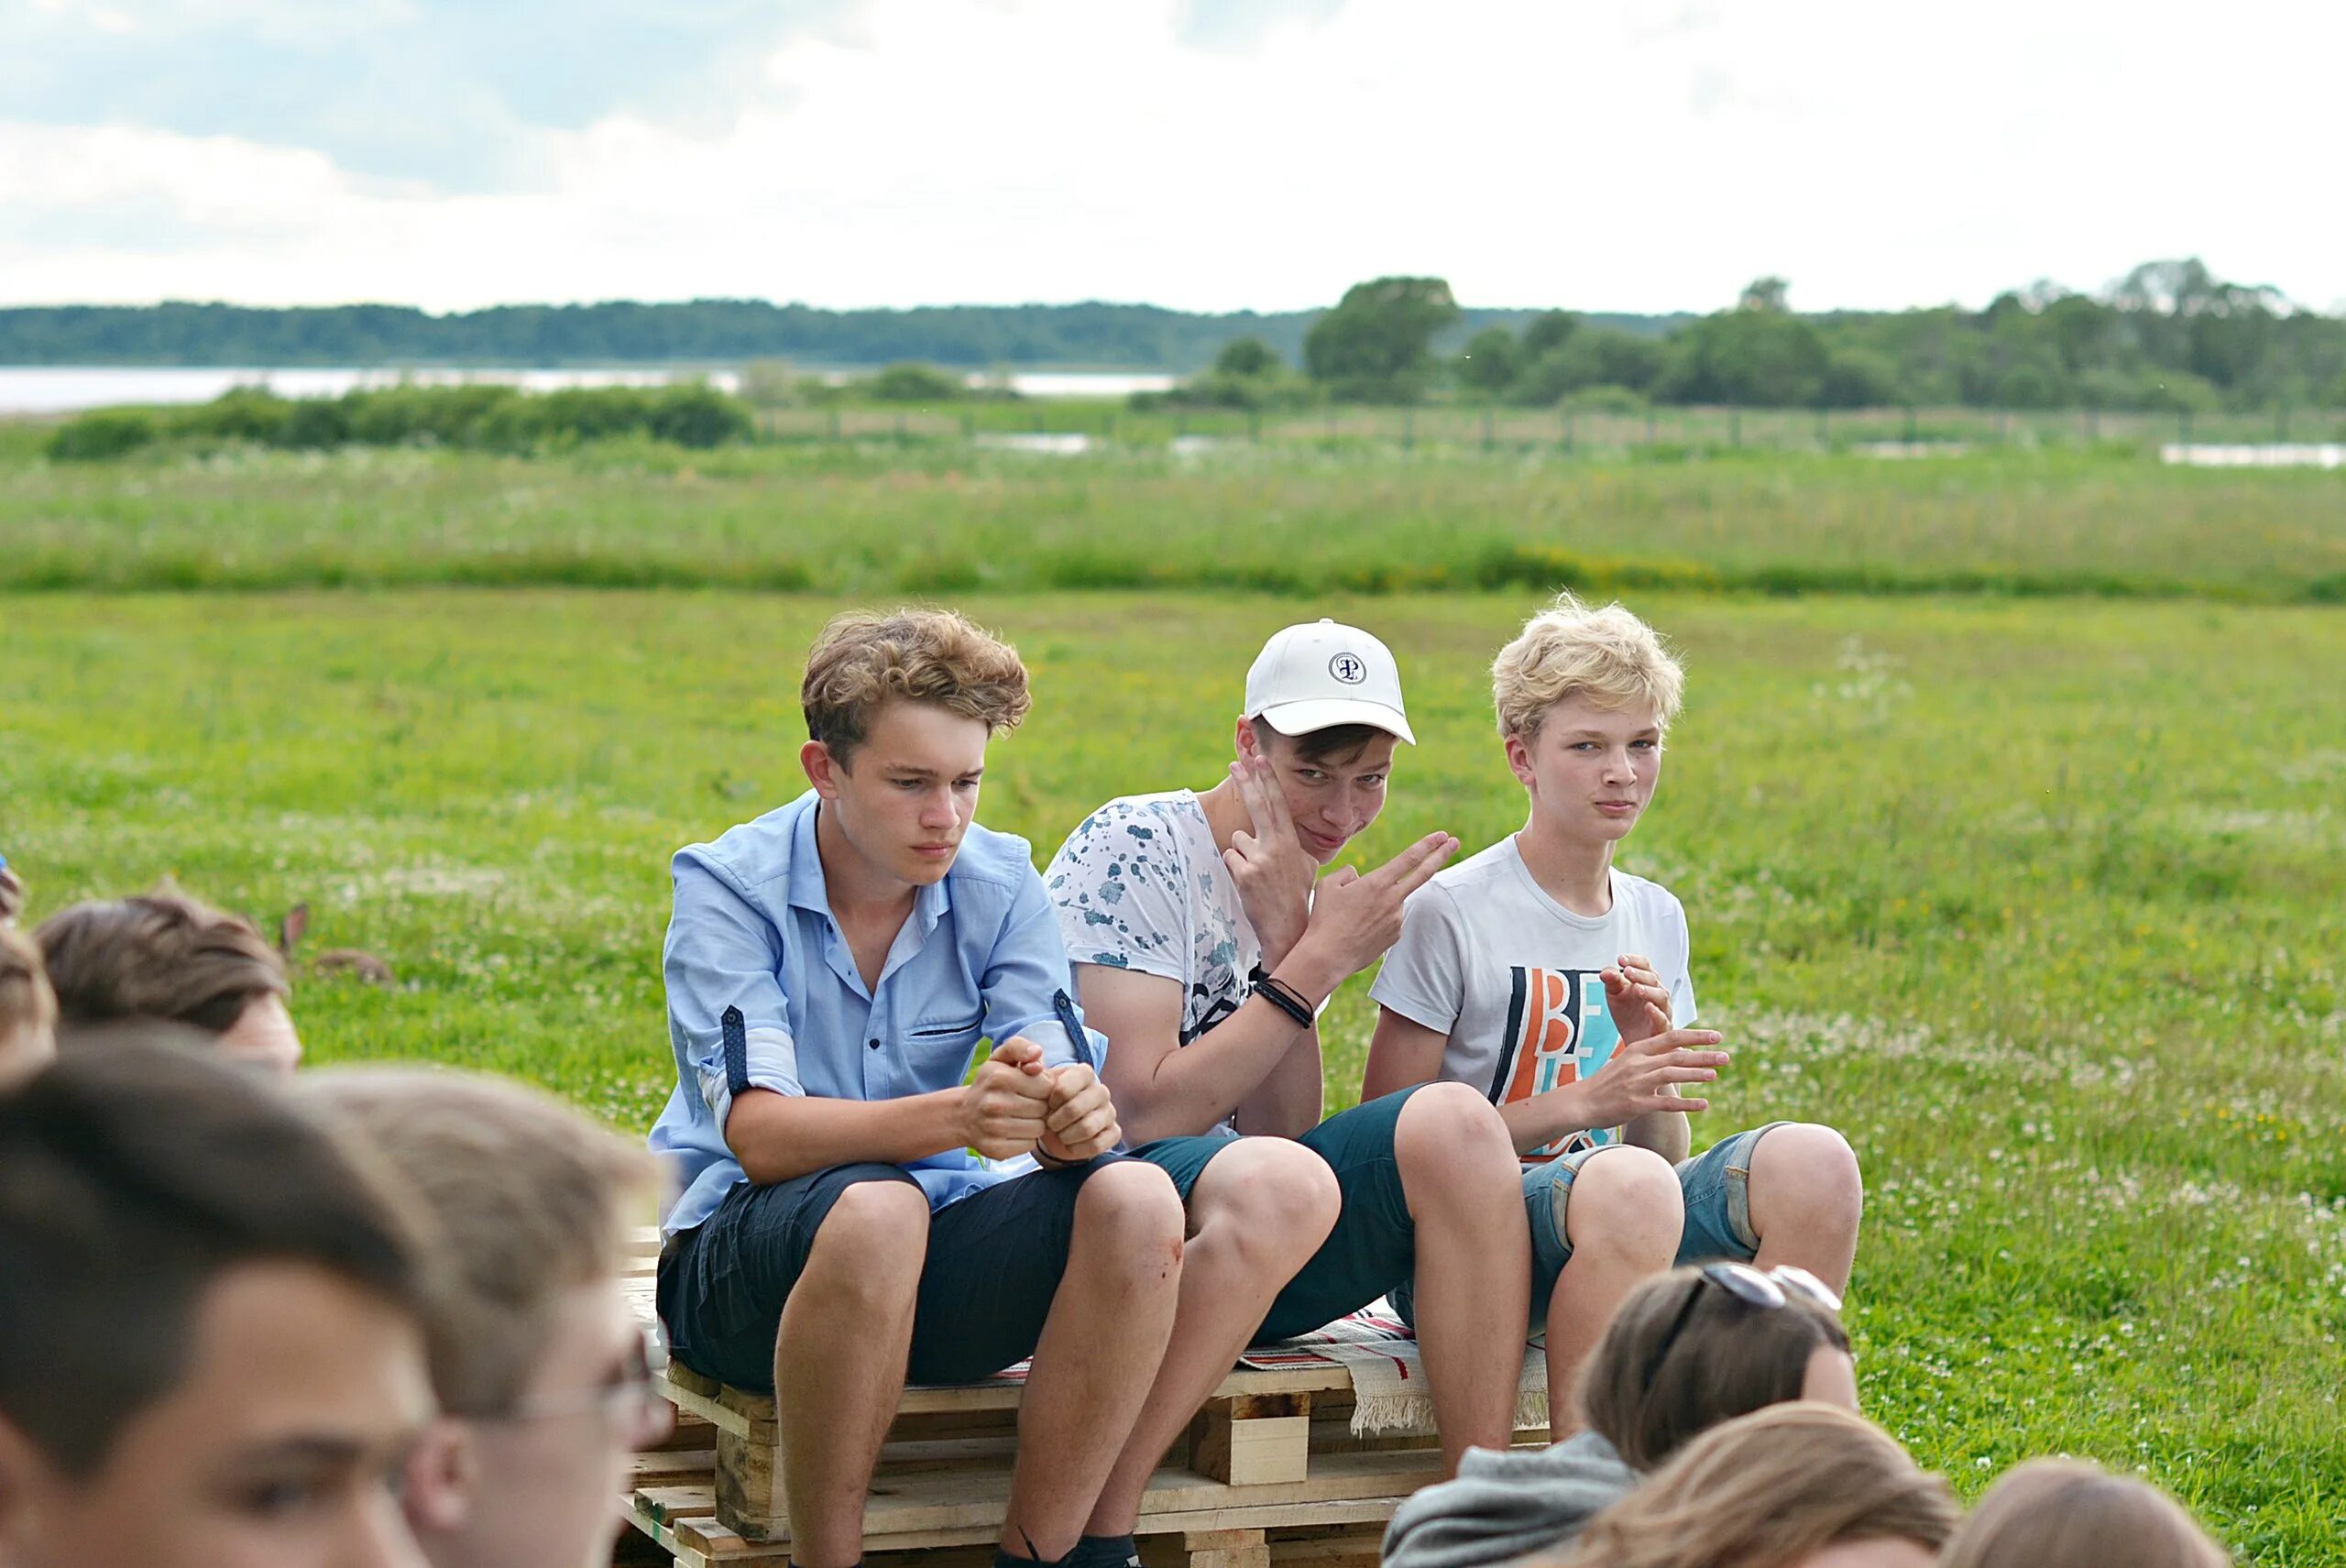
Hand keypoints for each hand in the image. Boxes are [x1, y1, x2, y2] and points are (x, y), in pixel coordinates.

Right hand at [960, 1037, 1052, 1159]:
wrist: (964, 1115)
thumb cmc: (991, 1083)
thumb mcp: (1001, 1058)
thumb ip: (1020, 1047)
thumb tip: (1037, 1053)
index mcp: (998, 1077)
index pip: (1046, 1086)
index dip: (1044, 1087)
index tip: (1033, 1087)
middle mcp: (994, 1103)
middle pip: (1043, 1108)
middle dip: (1040, 1106)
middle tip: (1026, 1103)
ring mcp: (993, 1128)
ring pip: (1039, 1128)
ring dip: (1035, 1123)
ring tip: (1022, 1117)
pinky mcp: (996, 1148)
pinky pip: (1030, 1145)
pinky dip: (1027, 1139)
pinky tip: (1015, 1131)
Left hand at [1039, 1063, 1121, 1162]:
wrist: (1057, 1127)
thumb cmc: (1046, 1103)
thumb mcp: (1036, 1084)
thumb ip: (1028, 1068)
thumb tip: (1031, 1065)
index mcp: (1084, 1073)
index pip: (1064, 1088)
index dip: (1051, 1102)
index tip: (1047, 1105)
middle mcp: (1101, 1090)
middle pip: (1075, 1109)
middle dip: (1056, 1122)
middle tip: (1049, 1124)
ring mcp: (1110, 1112)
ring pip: (1087, 1128)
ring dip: (1066, 1136)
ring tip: (1059, 1134)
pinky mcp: (1114, 1132)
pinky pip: (1097, 1145)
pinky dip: (1077, 1149)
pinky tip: (1070, 1145)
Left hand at [1221, 756, 1316, 966]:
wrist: (1289, 928)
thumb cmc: (1296, 895)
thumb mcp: (1305, 865)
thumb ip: (1292, 845)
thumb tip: (1282, 832)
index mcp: (1291, 842)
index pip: (1278, 804)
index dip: (1268, 780)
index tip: (1259, 760)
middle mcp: (1275, 846)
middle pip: (1257, 806)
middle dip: (1246, 781)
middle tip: (1235, 763)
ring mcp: (1259, 859)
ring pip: (1237, 840)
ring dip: (1242, 854)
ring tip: (1257, 875)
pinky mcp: (1244, 874)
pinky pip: (1230, 859)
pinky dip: (1235, 869)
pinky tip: (1249, 884)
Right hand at [1283, 832, 1458, 991]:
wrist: (1328, 956)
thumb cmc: (1324, 919)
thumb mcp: (1328, 885)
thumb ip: (1347, 874)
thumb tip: (1358, 876)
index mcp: (1377, 883)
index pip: (1409, 858)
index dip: (1428, 844)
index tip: (1442, 835)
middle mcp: (1392, 899)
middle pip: (1424, 873)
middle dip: (1441, 855)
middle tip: (1455, 842)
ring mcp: (1396, 919)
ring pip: (1393, 901)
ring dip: (1380, 902)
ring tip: (1352, 918)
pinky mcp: (1395, 935)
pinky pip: (1389, 919)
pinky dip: (1378, 919)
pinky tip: (1359, 929)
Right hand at [1567, 1027, 1728, 1125]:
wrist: (1581, 1102)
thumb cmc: (1607, 1082)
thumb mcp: (1627, 1061)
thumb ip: (1651, 1056)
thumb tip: (1680, 1052)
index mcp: (1637, 1050)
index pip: (1671, 1037)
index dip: (1696, 1036)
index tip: (1717, 1035)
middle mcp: (1638, 1064)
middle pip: (1677, 1055)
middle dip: (1704, 1055)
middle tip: (1726, 1056)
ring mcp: (1637, 1084)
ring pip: (1672, 1075)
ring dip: (1696, 1074)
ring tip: (1715, 1075)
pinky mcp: (1636, 1104)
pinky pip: (1666, 1103)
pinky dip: (1687, 1103)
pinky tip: (1704, 1104)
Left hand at [1601, 953, 1672, 1045]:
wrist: (1633, 1041)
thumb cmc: (1627, 1013)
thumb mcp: (1614, 994)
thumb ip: (1611, 981)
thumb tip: (1606, 972)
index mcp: (1647, 981)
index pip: (1645, 965)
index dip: (1634, 961)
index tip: (1620, 960)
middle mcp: (1658, 993)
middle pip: (1653, 979)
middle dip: (1640, 974)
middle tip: (1627, 972)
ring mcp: (1663, 1011)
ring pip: (1661, 997)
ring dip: (1649, 991)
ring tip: (1637, 988)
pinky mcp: (1663, 1029)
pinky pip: (1663, 1020)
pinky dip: (1656, 1013)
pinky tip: (1648, 1007)